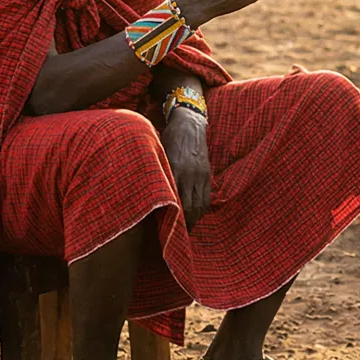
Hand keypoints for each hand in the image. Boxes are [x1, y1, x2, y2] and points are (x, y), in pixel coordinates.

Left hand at [162, 106, 211, 224]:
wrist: (188, 124)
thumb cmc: (168, 139)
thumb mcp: (159, 155)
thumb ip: (159, 174)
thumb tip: (151, 196)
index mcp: (174, 170)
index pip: (174, 201)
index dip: (171, 218)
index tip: (165, 229)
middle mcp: (189, 174)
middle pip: (188, 207)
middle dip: (184, 224)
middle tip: (177, 235)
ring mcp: (200, 174)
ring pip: (199, 204)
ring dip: (194, 219)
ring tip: (188, 229)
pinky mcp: (207, 173)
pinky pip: (206, 197)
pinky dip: (202, 208)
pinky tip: (196, 215)